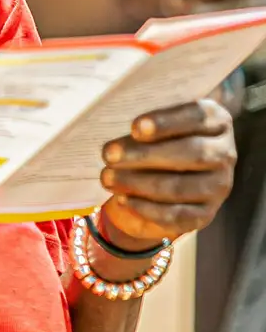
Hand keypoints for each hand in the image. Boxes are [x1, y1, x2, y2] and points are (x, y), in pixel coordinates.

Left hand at [99, 99, 235, 248]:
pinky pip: (176, 215)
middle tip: (109, 154)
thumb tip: (120, 138)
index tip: (135, 127)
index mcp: (217, 122)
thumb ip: (144, 126)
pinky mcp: (205, 214)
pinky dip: (146, 208)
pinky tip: (123, 199)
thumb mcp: (153, 127)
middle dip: (145, 154)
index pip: (198, 117)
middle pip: (190, 152)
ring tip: (108, 178)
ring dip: (138, 183)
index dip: (167, 122)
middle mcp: (224, 153)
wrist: (162, 181)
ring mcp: (218, 187)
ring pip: (180, 187)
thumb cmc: (155, 142)